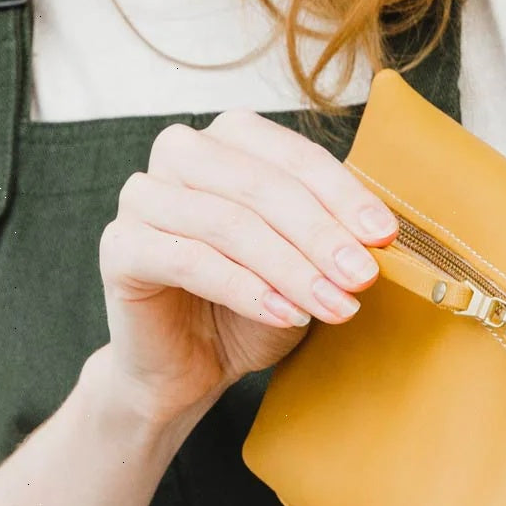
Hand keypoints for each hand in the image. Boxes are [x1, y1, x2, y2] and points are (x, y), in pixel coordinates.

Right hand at [96, 110, 397, 421]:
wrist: (189, 366)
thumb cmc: (250, 305)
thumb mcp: (305, 264)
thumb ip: (334, 238)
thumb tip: (381, 236)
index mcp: (230, 139)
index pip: (293, 156)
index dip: (343, 195)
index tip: (385, 237)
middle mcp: (181, 154)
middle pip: (260, 184)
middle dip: (320, 233)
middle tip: (362, 277)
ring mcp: (143, 197)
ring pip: (229, 223)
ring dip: (291, 268)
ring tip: (334, 305)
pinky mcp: (120, 247)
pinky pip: (190, 260)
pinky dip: (246, 289)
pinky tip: (286, 315)